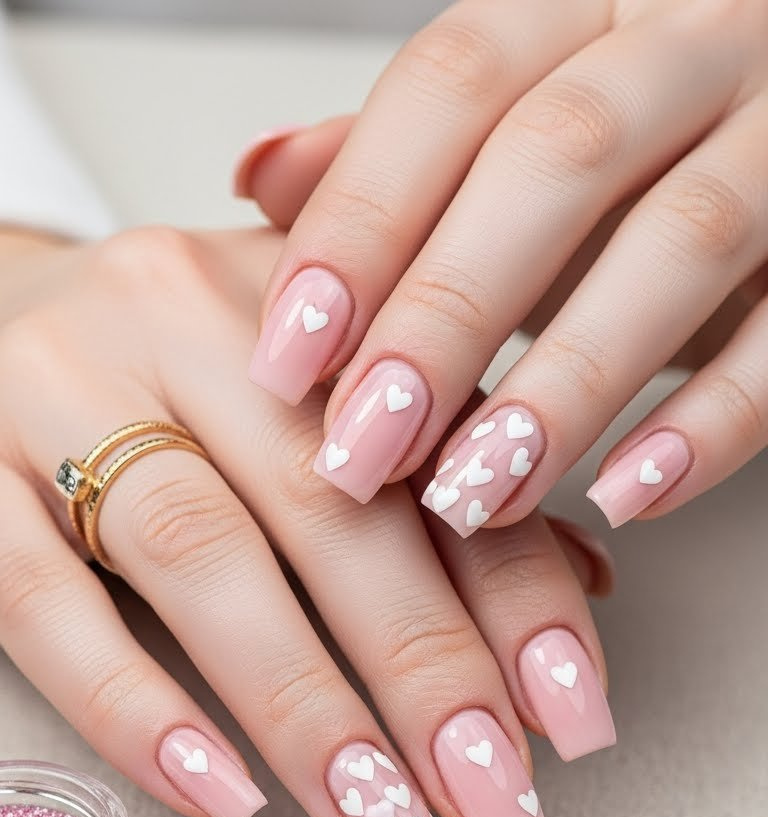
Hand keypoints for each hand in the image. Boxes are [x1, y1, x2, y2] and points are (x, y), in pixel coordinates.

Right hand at [0, 225, 614, 816]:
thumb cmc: (168, 370)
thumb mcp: (314, 387)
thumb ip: (441, 474)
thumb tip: (582, 589)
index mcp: (306, 297)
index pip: (440, 453)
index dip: (517, 592)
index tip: (568, 717)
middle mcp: (186, 319)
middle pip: (333, 507)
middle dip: (427, 671)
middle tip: (487, 798)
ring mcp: (63, 390)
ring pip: (202, 556)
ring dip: (306, 708)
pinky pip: (47, 605)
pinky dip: (138, 709)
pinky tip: (219, 793)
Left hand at [243, 0, 767, 532]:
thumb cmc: (643, 155)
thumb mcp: (517, 139)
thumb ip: (398, 157)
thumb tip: (262, 176)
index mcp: (588, 9)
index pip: (456, 80)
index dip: (362, 220)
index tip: (288, 356)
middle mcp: (695, 44)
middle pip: (557, 157)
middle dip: (445, 314)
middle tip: (365, 448)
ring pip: (682, 243)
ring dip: (564, 386)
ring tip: (472, 495)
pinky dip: (709, 427)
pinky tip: (624, 496)